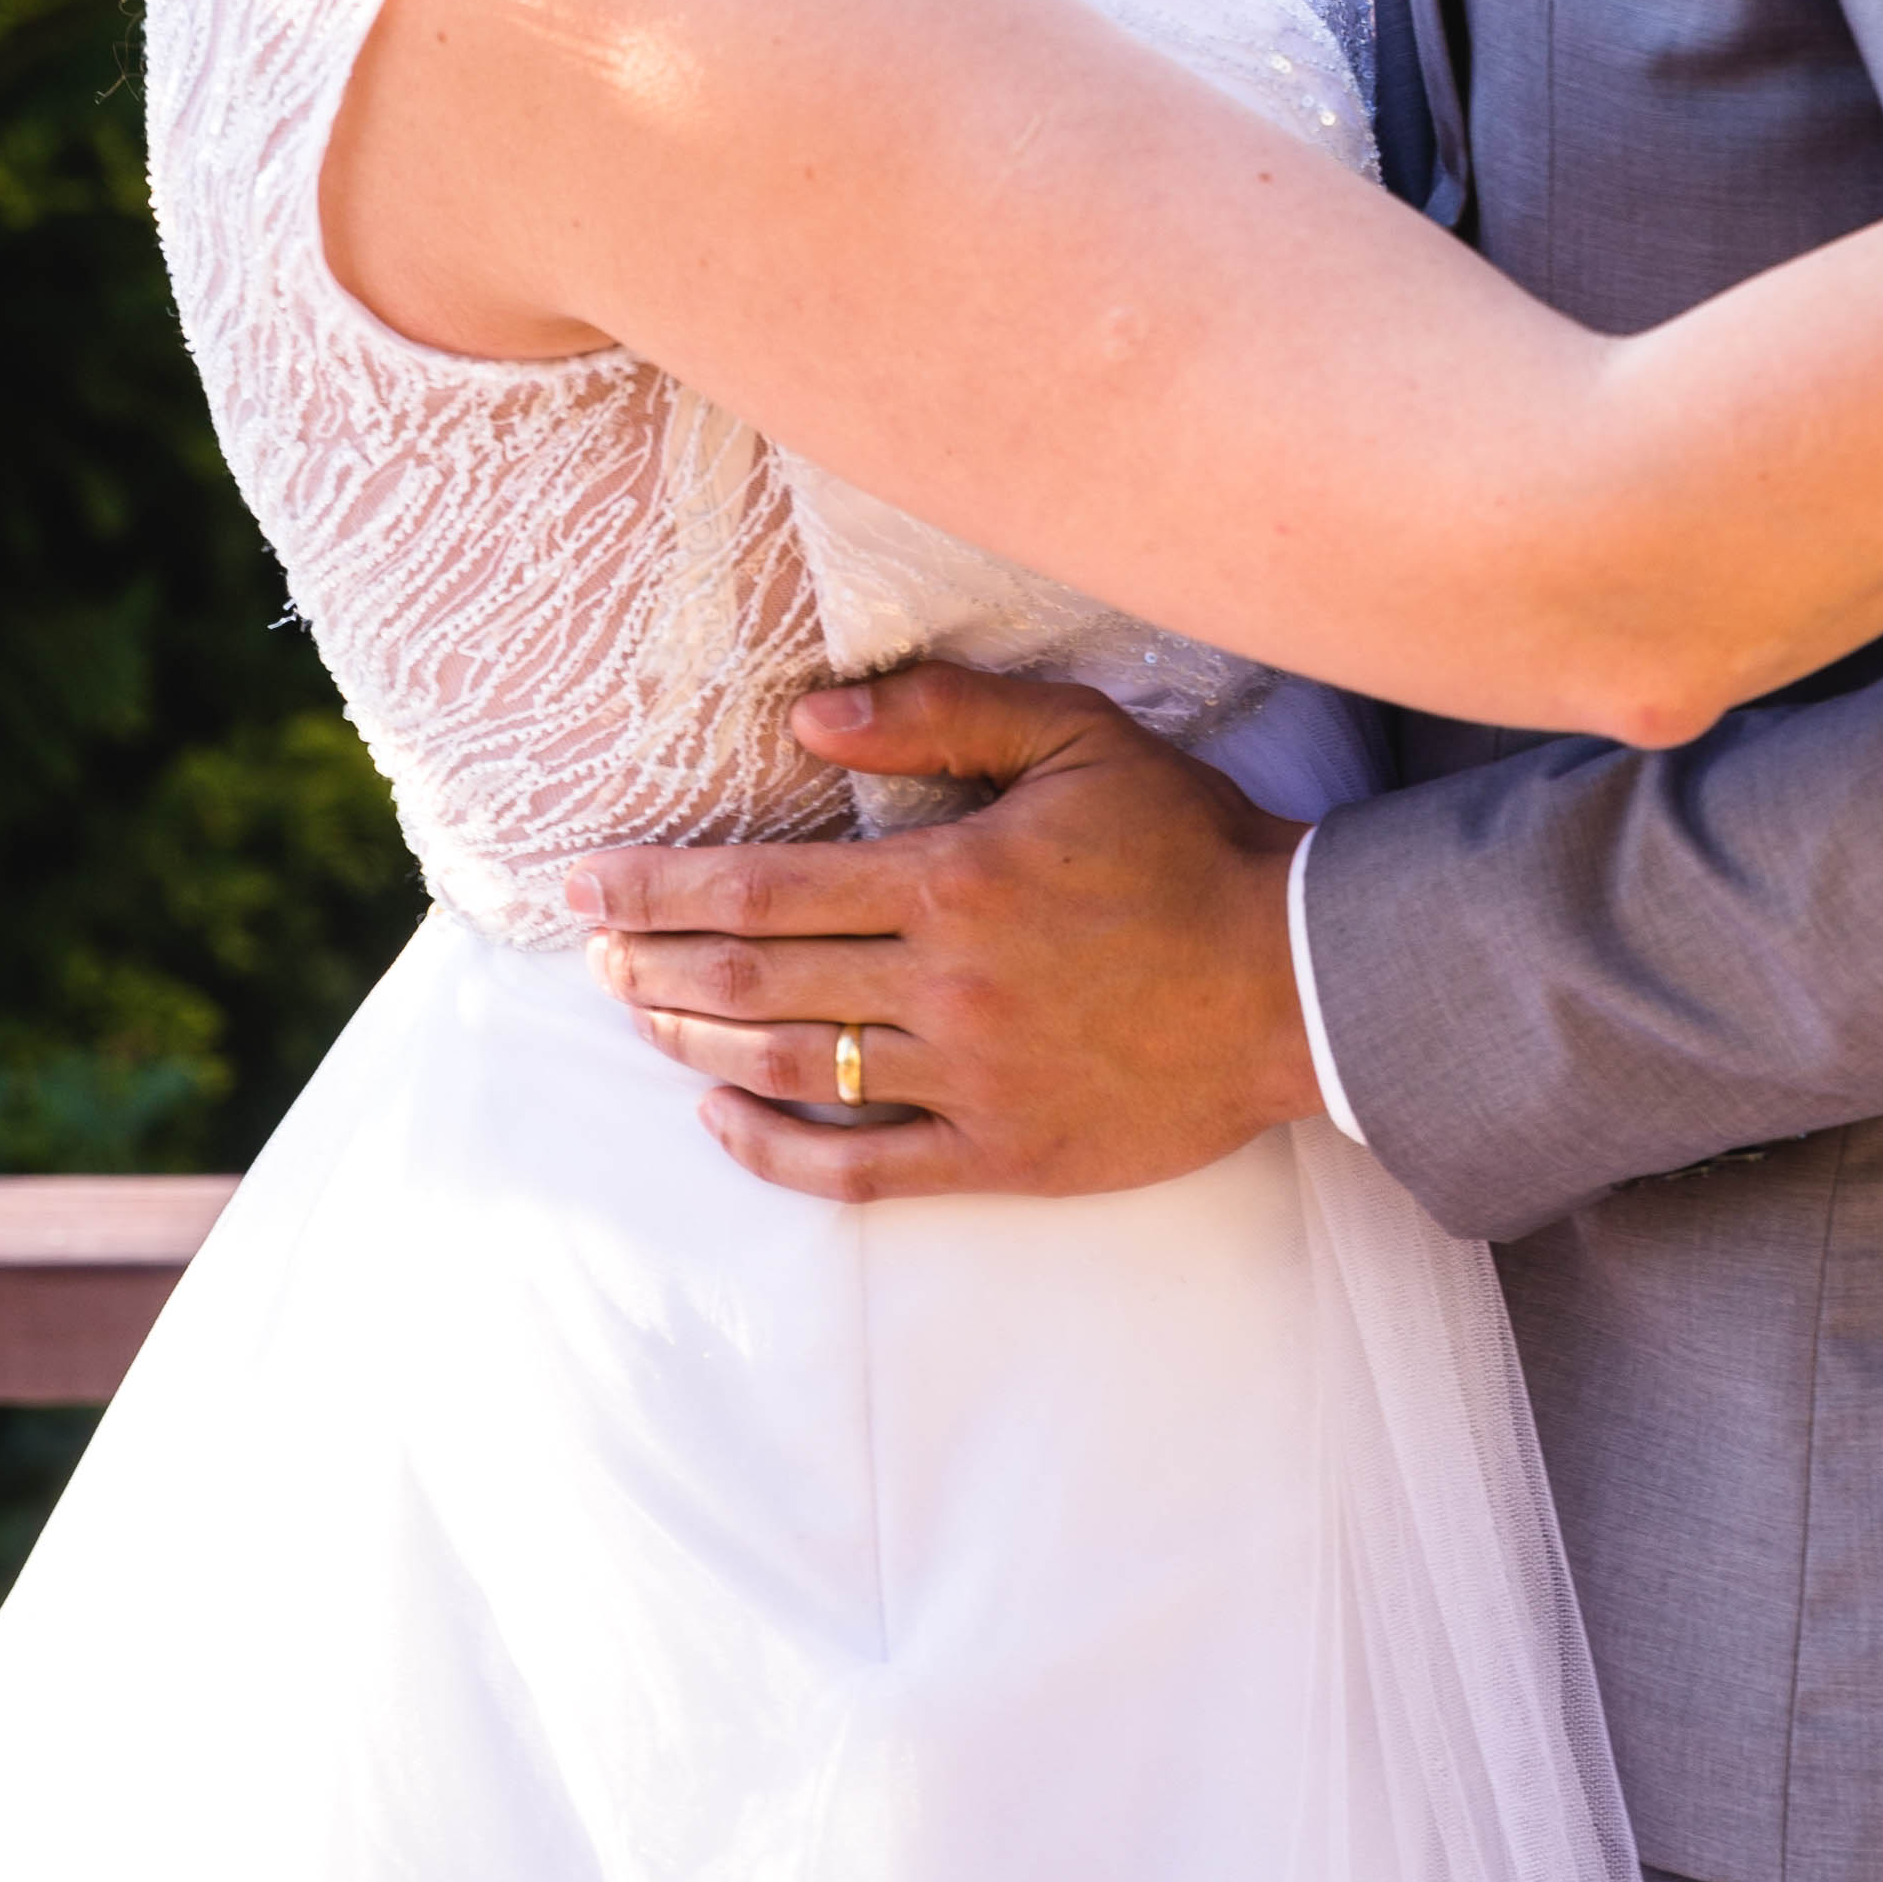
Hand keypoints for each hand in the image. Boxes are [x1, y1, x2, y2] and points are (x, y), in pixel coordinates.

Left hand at [570, 664, 1319, 1203]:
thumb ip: (941, 714)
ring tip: (636, 1015)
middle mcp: (946, 987)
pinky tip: (719, 1118)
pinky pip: (860, 1168)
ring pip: (792, 1069)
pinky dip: (773, 1149)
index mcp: (954, 881)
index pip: (761, 891)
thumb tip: (807, 718)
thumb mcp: (1080, 737)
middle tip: (587, 952)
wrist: (1298, 979)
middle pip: (753, 983)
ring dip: (691, 1044)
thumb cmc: (1189, 842)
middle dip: (650, 964)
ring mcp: (970, 1080)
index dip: (657, 888)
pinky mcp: (1002, 1152)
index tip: (584, 885)